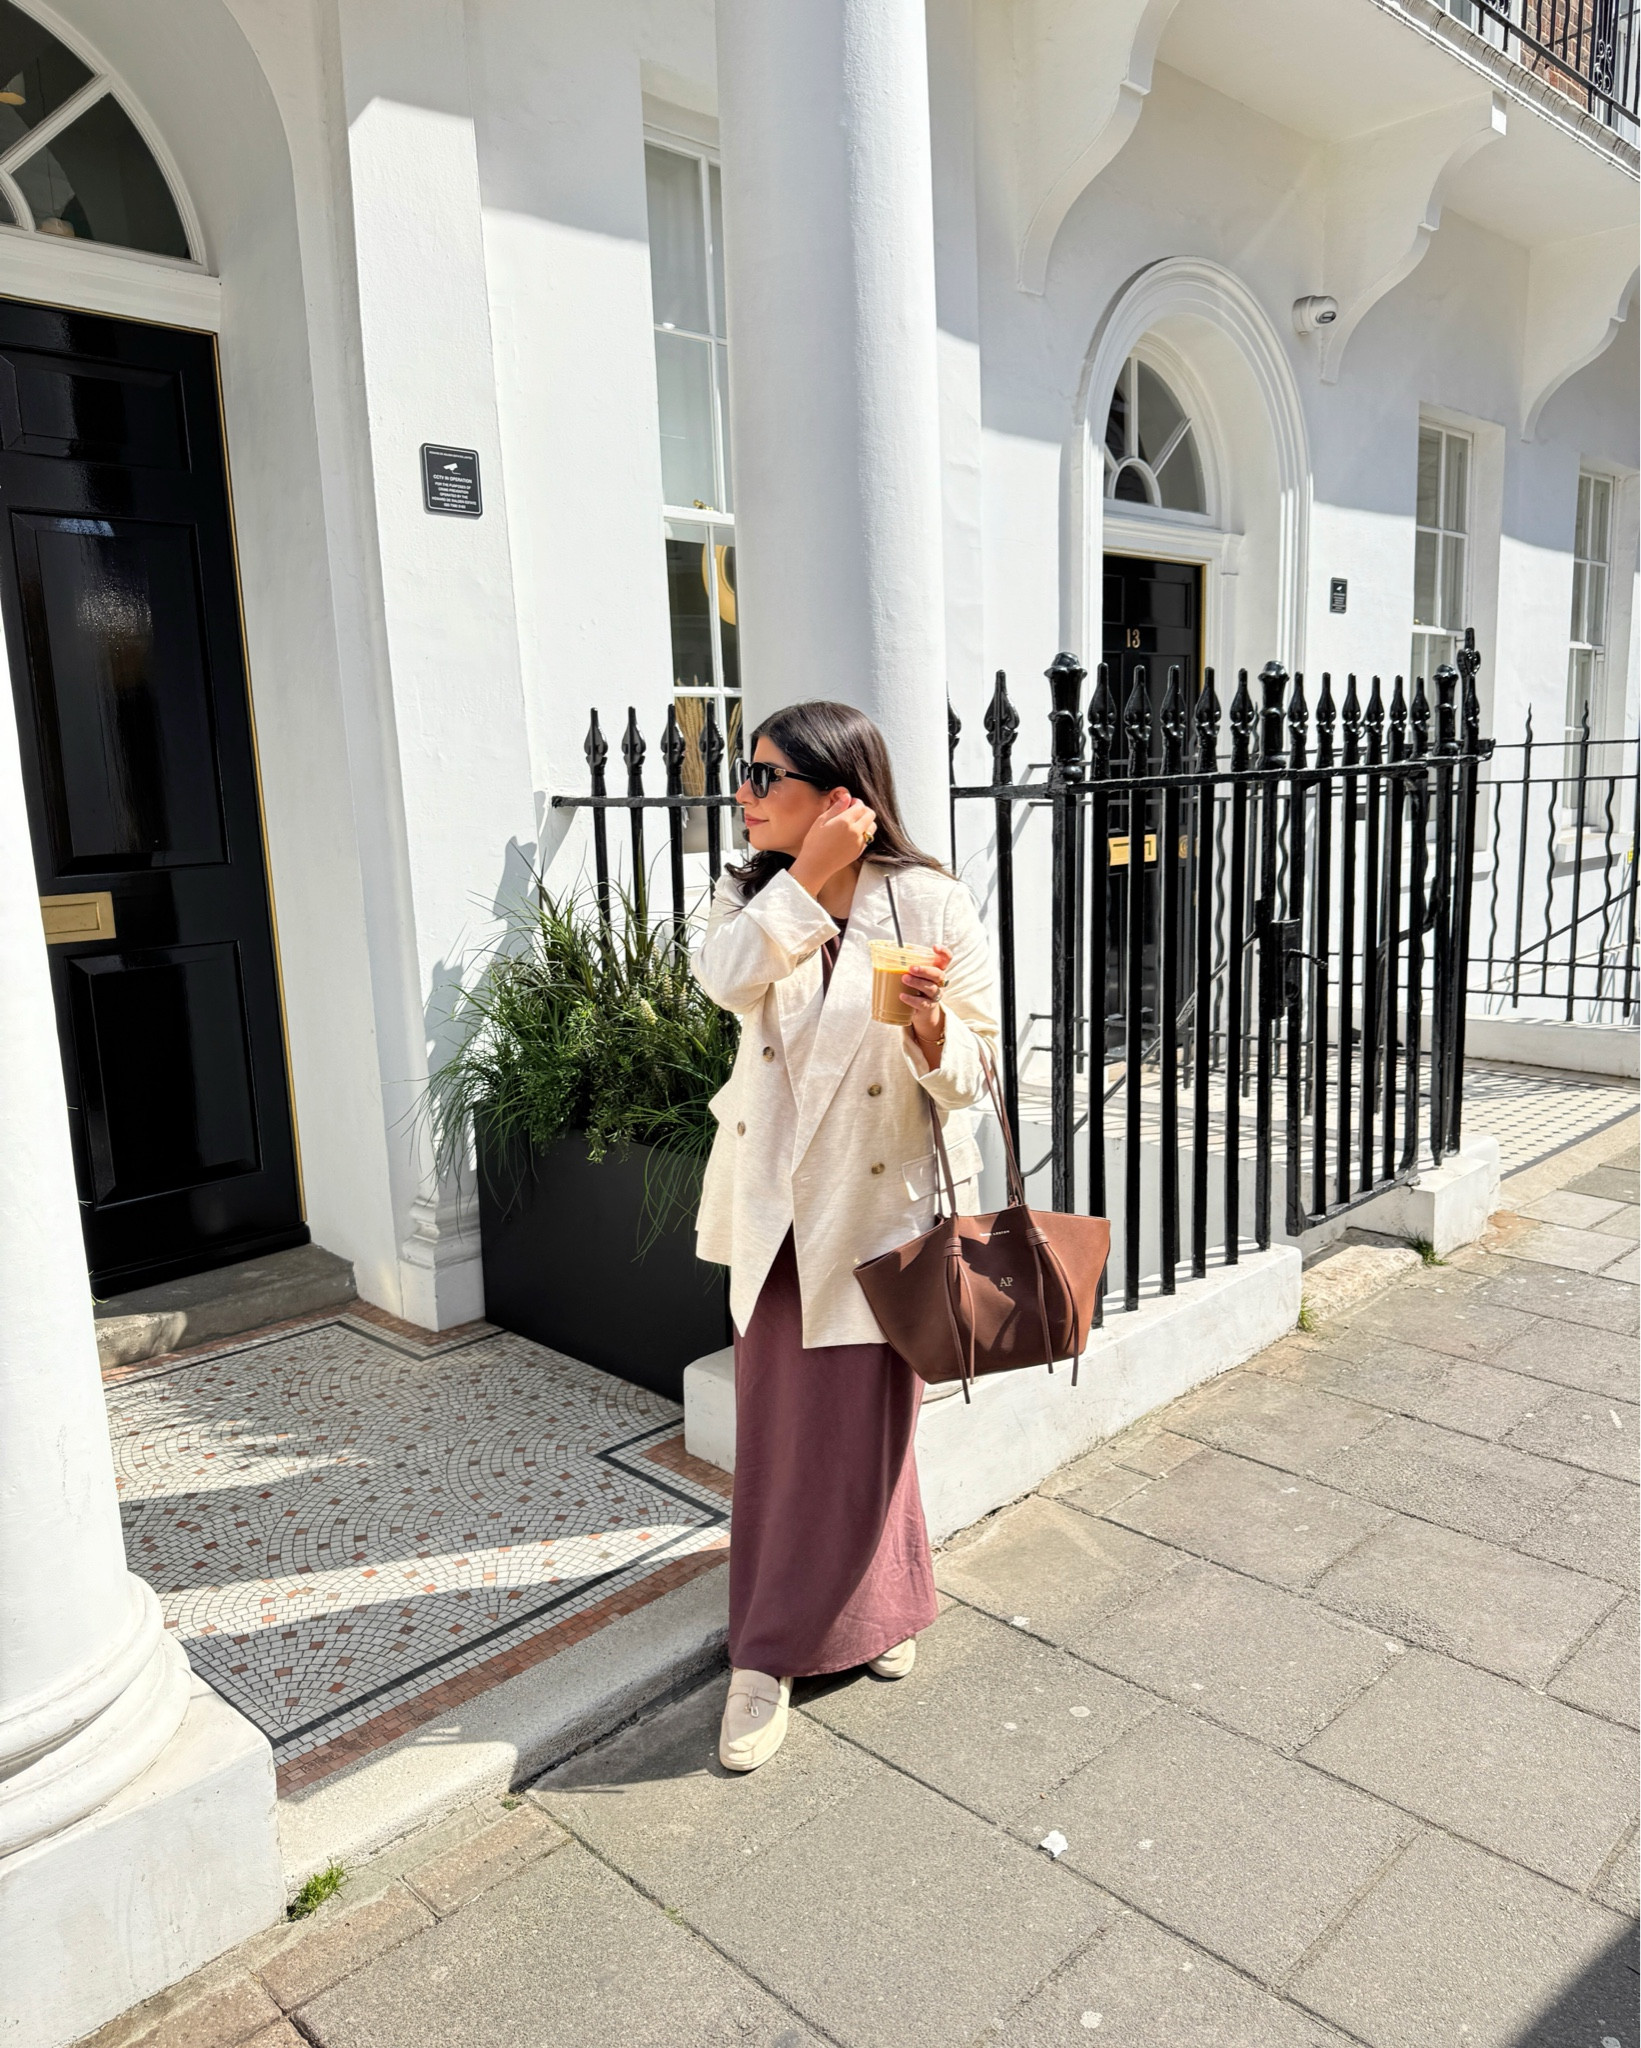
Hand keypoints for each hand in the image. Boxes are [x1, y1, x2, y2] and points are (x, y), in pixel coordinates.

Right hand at [790, 790, 876, 894]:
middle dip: (864, 810)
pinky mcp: (859, 851)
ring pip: (872, 827)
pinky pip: (868, 838)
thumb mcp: (821, 821)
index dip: (857, 802)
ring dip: (867, 821)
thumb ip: (836, 808)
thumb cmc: (814, 843)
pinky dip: (865, 832)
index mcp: (845, 821)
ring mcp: (859, 842)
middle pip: (870, 815)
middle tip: (853, 811)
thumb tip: (847, 797)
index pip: (860, 806)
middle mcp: (856, 831)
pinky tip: (853, 833)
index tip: (850, 803)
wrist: (815, 865)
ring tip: (854, 822)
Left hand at [903, 946, 950, 1061]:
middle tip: (911, 968)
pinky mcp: (929, 1007)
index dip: (943, 952)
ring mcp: (935, 995)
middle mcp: (939, 982)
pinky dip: (912, 999)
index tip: (934, 947)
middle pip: (938, 974)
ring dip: (917, 983)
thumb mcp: (914, 976)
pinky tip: (902, 996)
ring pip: (931, 988)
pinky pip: (922, 1003)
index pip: (946, 959)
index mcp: (936, 970)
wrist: (922, 1011)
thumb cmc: (916, 988)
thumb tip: (881, 956)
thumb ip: (905, 967)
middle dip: (925, 970)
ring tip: (904, 979)